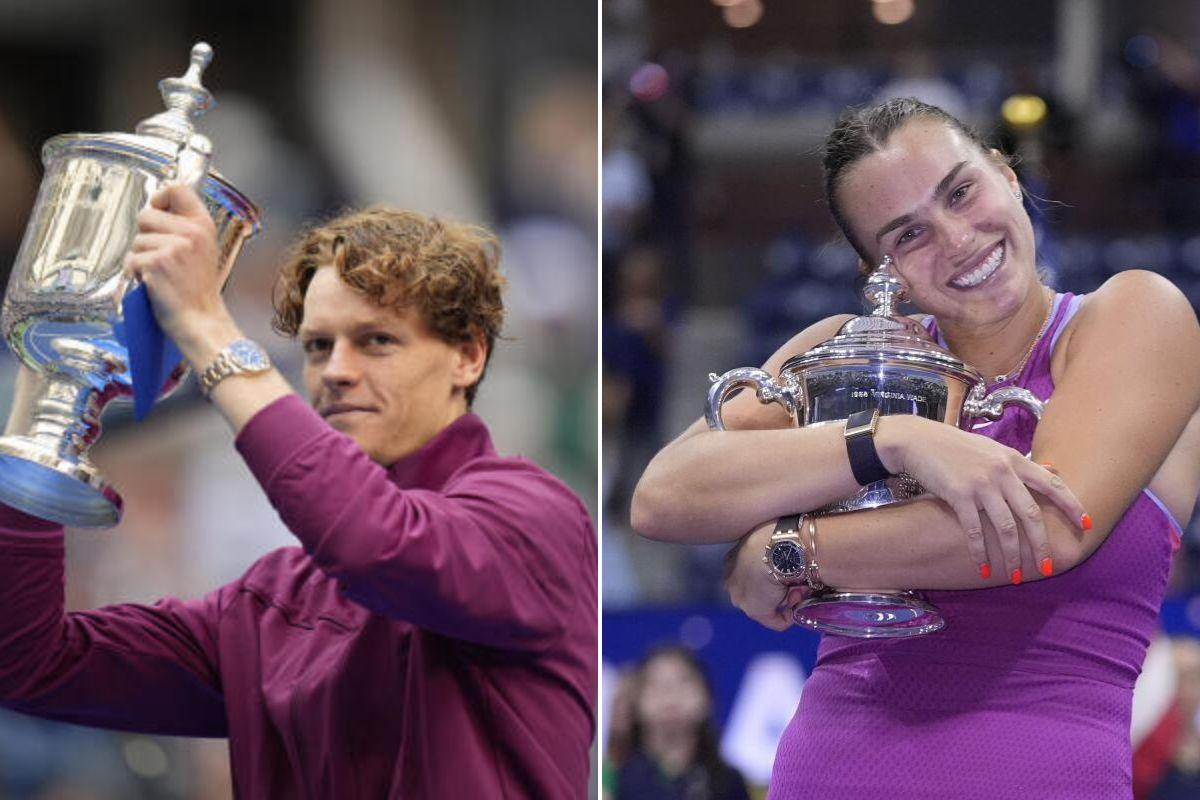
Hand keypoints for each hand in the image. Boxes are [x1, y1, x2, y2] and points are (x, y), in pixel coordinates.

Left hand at [123, 184, 232, 353]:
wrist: (201, 321)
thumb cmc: (198, 293)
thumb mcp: (203, 252)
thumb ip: (184, 229)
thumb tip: (156, 211)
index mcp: (203, 226)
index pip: (177, 189)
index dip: (161, 197)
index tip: (159, 209)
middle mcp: (190, 232)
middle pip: (146, 214)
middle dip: (145, 235)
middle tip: (161, 257)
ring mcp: (173, 247)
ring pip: (136, 241)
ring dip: (140, 258)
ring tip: (160, 275)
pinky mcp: (154, 262)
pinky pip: (130, 260)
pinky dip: (135, 274)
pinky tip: (153, 285)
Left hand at [724, 521, 808, 630]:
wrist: (777, 547)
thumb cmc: (775, 534)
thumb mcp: (765, 536)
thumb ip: (766, 549)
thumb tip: (781, 556)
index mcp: (732, 560)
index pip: (748, 574)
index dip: (767, 576)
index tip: (784, 571)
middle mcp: (731, 580)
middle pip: (757, 591)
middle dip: (775, 590)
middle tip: (793, 580)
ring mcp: (741, 597)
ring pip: (766, 603)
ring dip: (785, 598)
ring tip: (797, 586)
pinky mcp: (756, 611)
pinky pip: (776, 621)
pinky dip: (788, 617)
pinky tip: (796, 606)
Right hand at [877, 415, 1086, 581]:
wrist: (918, 440)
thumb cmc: (954, 446)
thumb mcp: (992, 449)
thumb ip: (1019, 464)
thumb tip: (1052, 471)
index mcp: (1013, 460)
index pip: (1052, 485)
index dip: (1072, 506)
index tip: (1086, 525)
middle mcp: (1002, 472)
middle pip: (1031, 515)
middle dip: (1041, 545)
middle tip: (1046, 568)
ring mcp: (980, 484)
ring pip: (1005, 528)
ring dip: (1012, 556)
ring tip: (1015, 575)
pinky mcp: (958, 495)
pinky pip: (975, 530)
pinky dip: (980, 552)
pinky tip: (983, 567)